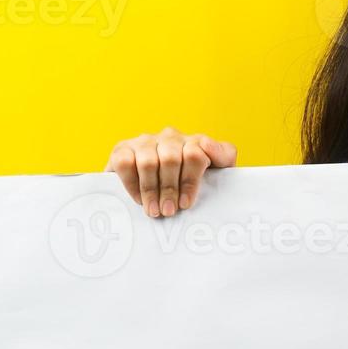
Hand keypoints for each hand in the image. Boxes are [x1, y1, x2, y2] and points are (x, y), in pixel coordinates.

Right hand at [103, 128, 238, 216]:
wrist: (159, 192)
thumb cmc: (192, 186)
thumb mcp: (216, 172)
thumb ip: (224, 155)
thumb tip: (206, 147)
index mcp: (194, 142)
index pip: (194, 154)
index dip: (189, 182)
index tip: (185, 204)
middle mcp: (170, 137)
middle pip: (170, 159)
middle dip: (169, 189)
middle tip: (168, 211)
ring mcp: (146, 141)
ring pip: (148, 161)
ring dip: (151, 190)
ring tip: (154, 210)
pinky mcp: (123, 148)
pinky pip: (125, 162)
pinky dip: (132, 183)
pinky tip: (138, 198)